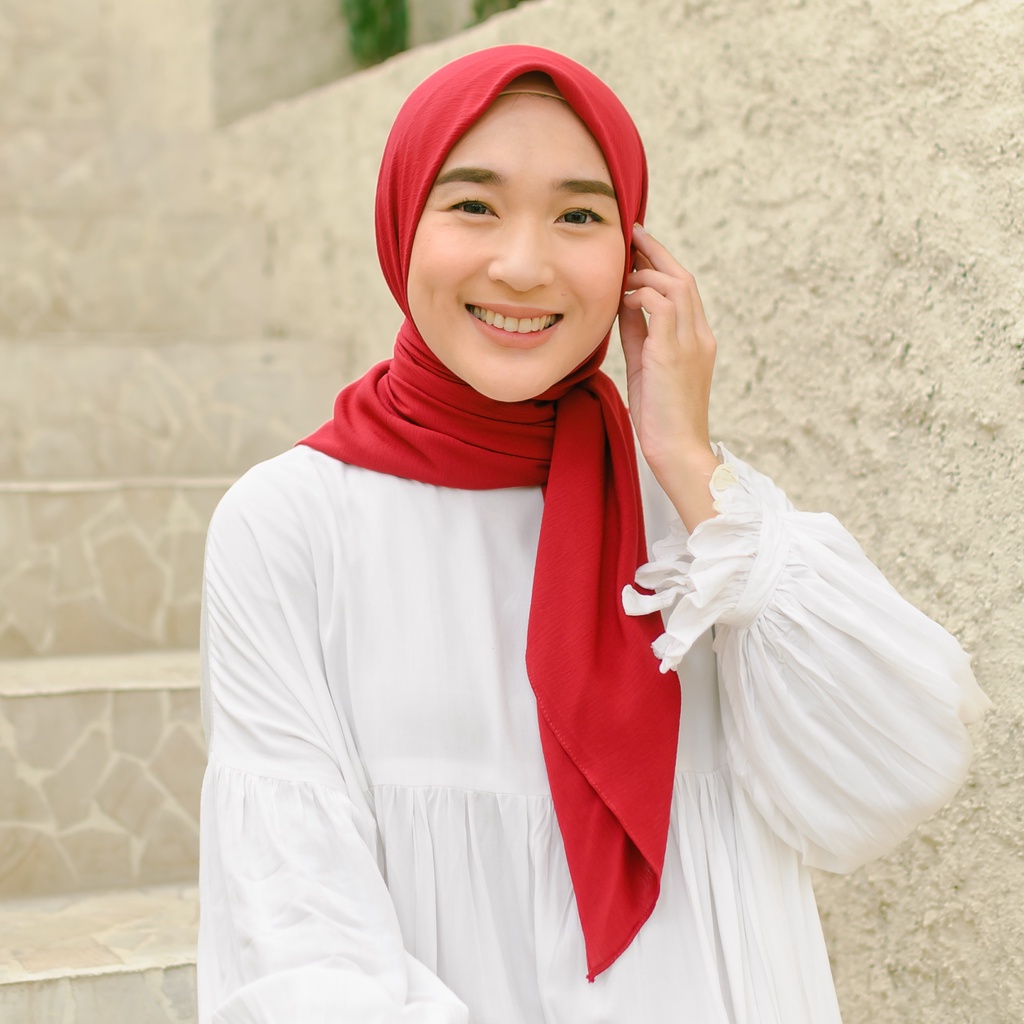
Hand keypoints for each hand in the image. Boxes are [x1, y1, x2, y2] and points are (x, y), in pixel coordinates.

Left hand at [618, 224, 719, 531]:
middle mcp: (700, 336)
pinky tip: (622, 301)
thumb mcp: (647, 367)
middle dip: (656, 251)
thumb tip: (624, 304)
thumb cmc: (660, 416)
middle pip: (683, 277)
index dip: (663, 263)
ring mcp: (691, 343)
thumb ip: (640, 335)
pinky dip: (640, 295)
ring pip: (676, 284)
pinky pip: (661, 305)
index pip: (684, 289)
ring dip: (645, 274)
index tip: (641, 246)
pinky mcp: (673, 353)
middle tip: (632, 232)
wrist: (676, 450)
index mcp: (698, 340)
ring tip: (621, 277)